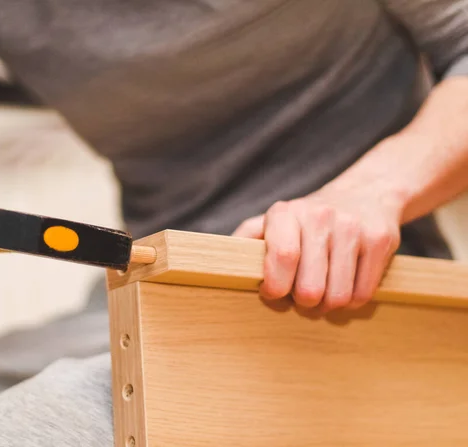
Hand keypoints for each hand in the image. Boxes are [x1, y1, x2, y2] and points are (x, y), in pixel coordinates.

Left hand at [232, 187, 402, 311]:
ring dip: (328, 306)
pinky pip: (363, 294)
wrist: (365, 194)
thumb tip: (214, 264)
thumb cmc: (306, 220)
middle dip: (303, 303)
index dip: (276, 287)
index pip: (282, 257)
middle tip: (301, 297)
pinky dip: (352, 301)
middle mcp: (320, 216)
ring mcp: (353, 227)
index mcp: (285, 213)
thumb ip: (245, 241)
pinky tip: (345, 286)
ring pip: (338, 296)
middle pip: (310, 288)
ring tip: (323, 292)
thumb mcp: (272, 222)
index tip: (274, 294)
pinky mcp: (381, 241)